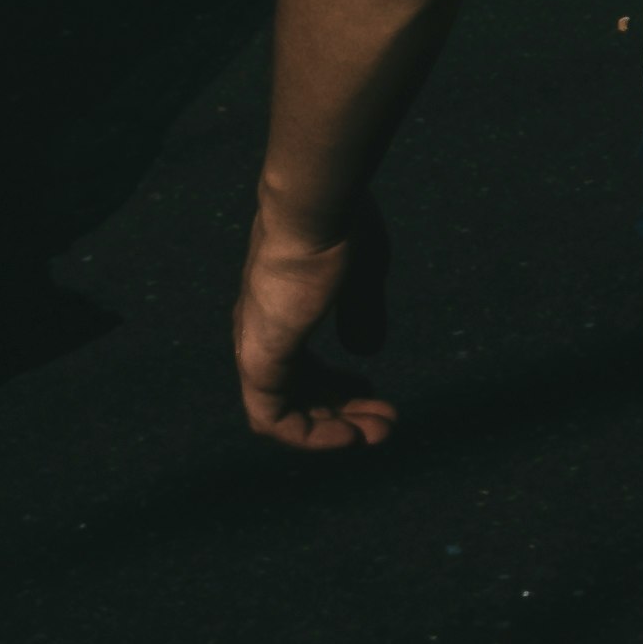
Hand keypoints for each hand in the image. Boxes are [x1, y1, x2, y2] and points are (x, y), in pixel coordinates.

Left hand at [235, 196, 394, 450]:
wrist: (316, 208)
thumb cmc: (340, 230)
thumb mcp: (362, 277)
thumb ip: (361, 314)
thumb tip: (365, 353)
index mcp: (281, 310)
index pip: (301, 366)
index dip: (337, 386)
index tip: (374, 389)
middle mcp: (262, 333)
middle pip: (296, 393)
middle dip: (342, 413)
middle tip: (385, 425)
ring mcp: (257, 347)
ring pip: (284, 412)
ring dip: (330, 429)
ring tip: (376, 435)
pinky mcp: (260, 359)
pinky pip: (272, 418)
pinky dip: (310, 434)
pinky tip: (348, 435)